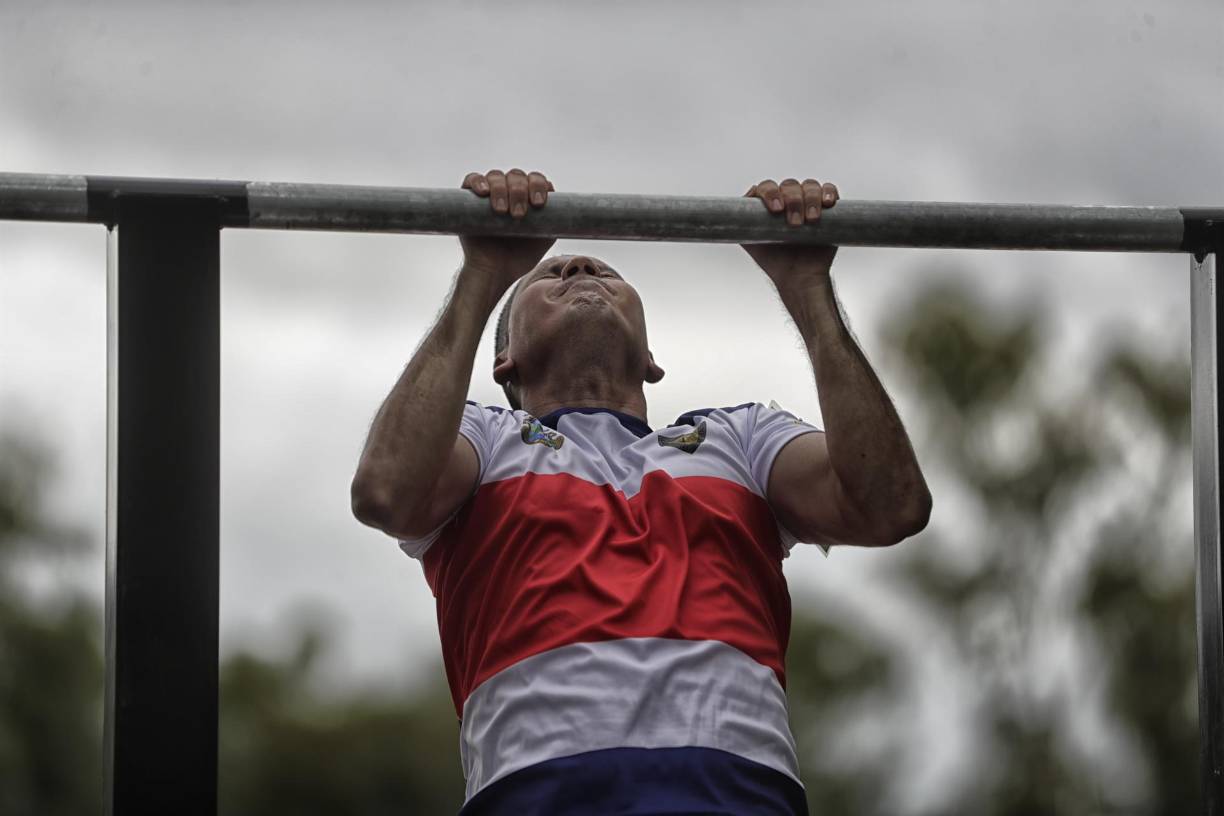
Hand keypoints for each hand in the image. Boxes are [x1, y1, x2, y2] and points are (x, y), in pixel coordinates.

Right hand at [459, 168, 556, 290]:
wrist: (495, 273)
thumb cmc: (519, 257)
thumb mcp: (544, 239)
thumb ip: (555, 221)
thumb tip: (567, 209)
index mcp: (527, 197)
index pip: (535, 179)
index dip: (539, 185)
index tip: (539, 204)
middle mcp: (508, 191)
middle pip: (517, 175)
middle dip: (520, 191)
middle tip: (519, 214)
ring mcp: (488, 194)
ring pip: (496, 176)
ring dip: (501, 189)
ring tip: (502, 212)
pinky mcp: (468, 199)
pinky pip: (471, 180)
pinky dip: (478, 182)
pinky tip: (484, 192)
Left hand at [741, 177, 839, 289]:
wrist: (798, 277)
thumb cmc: (774, 260)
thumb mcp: (749, 241)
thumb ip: (737, 225)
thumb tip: (715, 219)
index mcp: (768, 204)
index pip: (766, 188)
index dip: (770, 194)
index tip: (775, 210)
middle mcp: (787, 199)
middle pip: (788, 185)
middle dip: (793, 200)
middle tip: (794, 222)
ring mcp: (807, 201)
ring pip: (809, 185)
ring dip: (810, 199)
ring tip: (810, 220)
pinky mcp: (827, 207)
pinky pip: (829, 190)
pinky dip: (829, 192)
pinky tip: (828, 203)